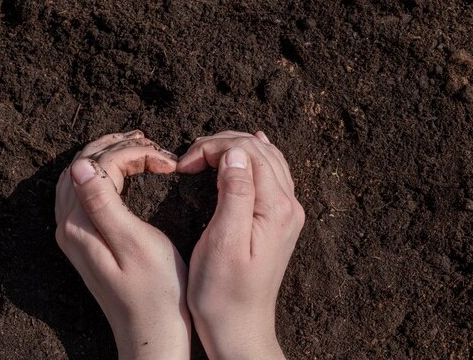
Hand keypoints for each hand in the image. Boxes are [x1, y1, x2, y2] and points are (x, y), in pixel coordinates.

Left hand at [55, 131, 190, 359]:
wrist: (153, 332)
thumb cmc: (155, 291)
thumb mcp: (134, 243)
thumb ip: (103, 203)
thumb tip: (80, 165)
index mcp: (80, 224)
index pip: (98, 165)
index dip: (132, 153)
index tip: (166, 160)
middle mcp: (69, 227)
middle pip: (82, 166)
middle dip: (117, 147)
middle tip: (151, 143)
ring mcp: (75, 235)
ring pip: (81, 178)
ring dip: (108, 156)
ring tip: (141, 148)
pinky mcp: (86, 241)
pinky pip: (86, 194)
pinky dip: (105, 175)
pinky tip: (126, 174)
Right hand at [177, 131, 304, 359]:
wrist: (239, 328)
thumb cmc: (223, 292)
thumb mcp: (223, 241)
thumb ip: (235, 193)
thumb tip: (236, 152)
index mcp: (275, 208)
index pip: (248, 152)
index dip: (213, 147)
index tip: (184, 164)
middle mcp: (288, 206)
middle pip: (259, 150)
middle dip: (221, 144)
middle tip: (188, 159)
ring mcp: (286, 213)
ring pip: (266, 159)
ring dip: (234, 149)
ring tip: (204, 154)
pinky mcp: (278, 221)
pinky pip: (271, 175)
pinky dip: (253, 158)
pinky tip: (247, 150)